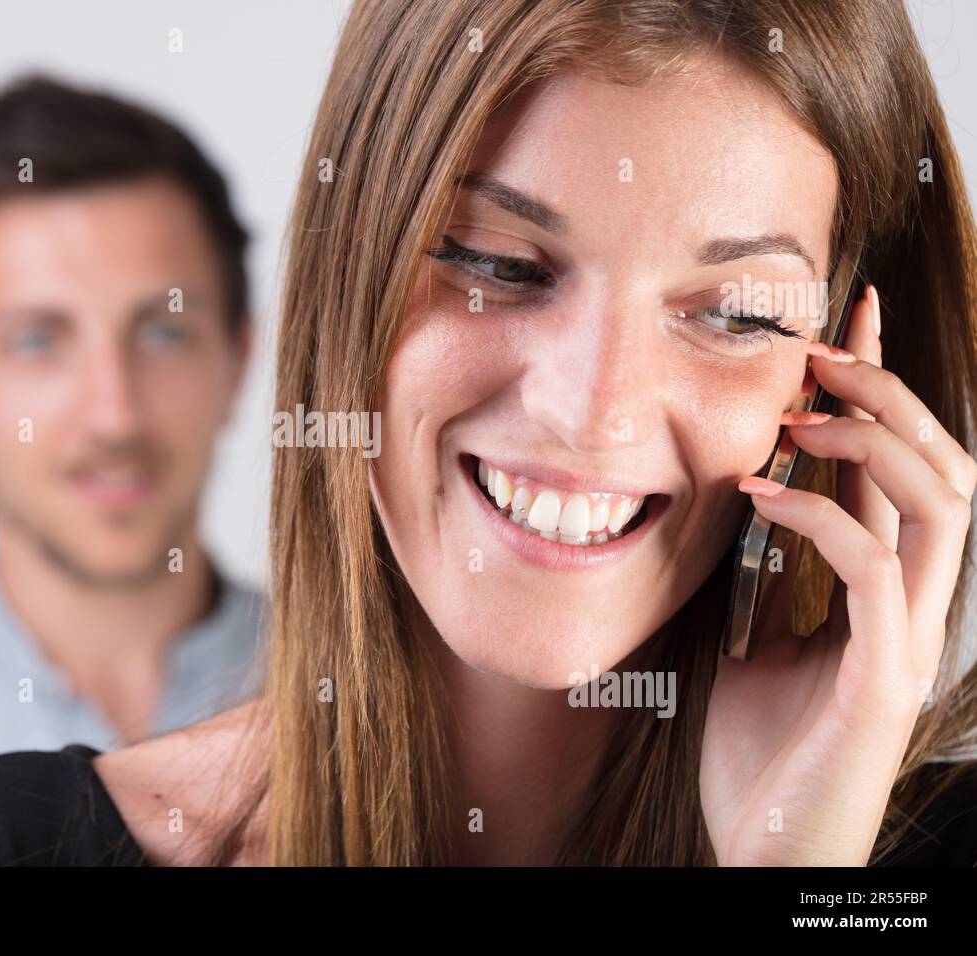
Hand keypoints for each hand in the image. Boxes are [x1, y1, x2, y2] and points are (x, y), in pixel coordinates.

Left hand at [700, 284, 976, 865]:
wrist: (767, 850)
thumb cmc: (760, 752)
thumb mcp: (757, 640)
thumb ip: (772, 578)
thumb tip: (745, 509)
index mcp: (881, 587)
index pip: (895, 467)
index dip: (880, 387)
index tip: (843, 319)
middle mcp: (912, 601)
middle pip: (945, 465)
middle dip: (890, 392)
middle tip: (821, 349)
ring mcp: (909, 637)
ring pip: (941, 501)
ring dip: (873, 439)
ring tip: (800, 410)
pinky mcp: (885, 676)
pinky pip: (873, 569)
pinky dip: (821, 514)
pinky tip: (760, 491)